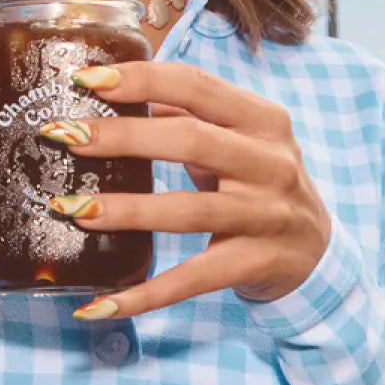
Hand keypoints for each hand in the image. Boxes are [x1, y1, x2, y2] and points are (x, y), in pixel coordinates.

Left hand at [42, 62, 330, 319]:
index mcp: (262, 119)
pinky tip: (99, 304)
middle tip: (65, 137)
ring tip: (71, 207)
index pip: (196, 85)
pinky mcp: (255, 264)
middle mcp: (269, 163)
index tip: (86, 80)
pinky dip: (143, 294)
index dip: (141, 80)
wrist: (319, 254)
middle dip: (122, 137)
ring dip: (125, 209)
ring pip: (188, 210)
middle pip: (190, 140)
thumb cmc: (261, 182)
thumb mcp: (239, 139)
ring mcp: (265, 216)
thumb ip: (187, 113)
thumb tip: (114, 90)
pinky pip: (192, 279)